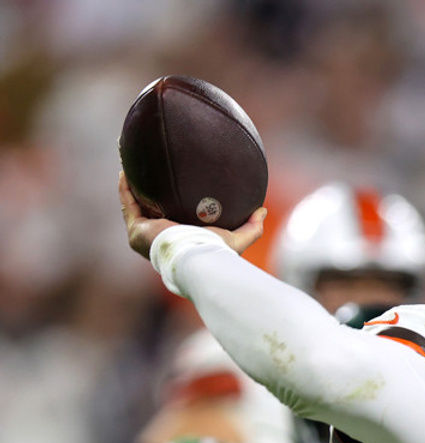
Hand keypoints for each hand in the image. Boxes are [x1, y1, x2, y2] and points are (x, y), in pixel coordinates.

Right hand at [118, 172, 265, 258]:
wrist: (197, 257)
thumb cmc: (216, 252)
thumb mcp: (238, 239)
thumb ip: (252, 227)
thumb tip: (262, 210)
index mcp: (182, 240)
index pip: (175, 221)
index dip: (172, 205)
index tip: (176, 187)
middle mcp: (162, 238)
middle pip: (153, 212)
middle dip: (151, 194)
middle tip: (154, 174)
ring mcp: (147, 235)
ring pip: (137, 207)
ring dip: (134, 188)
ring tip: (135, 166)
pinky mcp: (137, 231)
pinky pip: (128, 205)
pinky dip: (126, 188)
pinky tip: (126, 171)